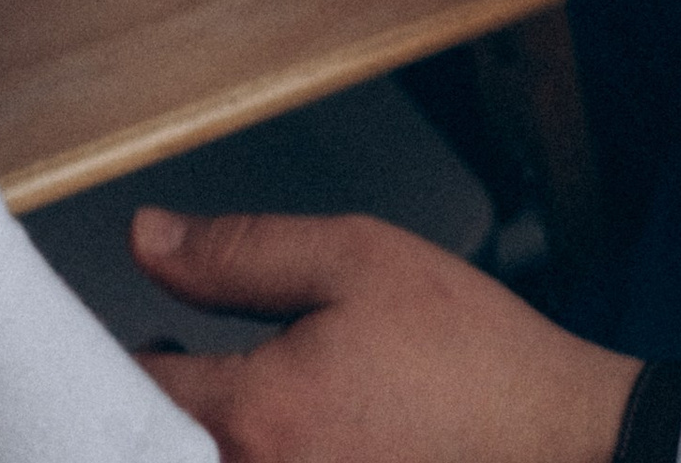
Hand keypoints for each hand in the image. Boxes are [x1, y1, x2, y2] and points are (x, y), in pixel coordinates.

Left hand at [129, 209, 640, 462]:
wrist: (564, 443)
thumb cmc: (471, 358)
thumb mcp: (354, 259)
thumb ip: (237, 250)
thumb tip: (147, 240)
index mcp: (259, 418)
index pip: (138, 392)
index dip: (116, 351)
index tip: (135, 329)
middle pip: (157, 453)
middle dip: (148, 414)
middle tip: (172, 365)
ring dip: (194, 440)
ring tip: (219, 398)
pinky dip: (246, 457)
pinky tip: (285, 432)